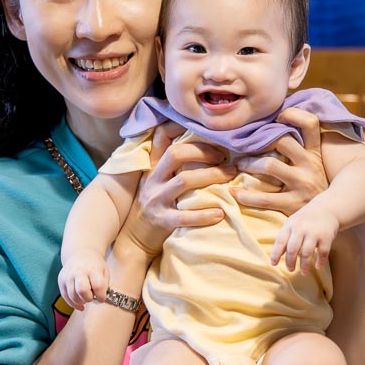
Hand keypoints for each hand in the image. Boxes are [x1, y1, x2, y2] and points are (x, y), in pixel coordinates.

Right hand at [58, 251, 108, 311]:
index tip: (102, 298)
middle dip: (88, 298)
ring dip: (81, 301)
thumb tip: (100, 297)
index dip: (101, 296)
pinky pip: (65, 296)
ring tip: (86, 298)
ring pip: (72, 295)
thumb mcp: (104, 271)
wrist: (80, 254)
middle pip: (82, 290)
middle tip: (92, 297)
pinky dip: (73, 303)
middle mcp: (78, 271)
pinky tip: (80, 305)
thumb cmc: (95, 265)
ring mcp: (68, 276)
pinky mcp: (61, 280)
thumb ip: (104, 284)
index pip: (98, 286)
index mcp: (92, 269)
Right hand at [120, 122, 234, 256]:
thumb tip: (199, 142)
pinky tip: (220, 213)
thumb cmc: (154, 205)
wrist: (134, 238)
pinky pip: (184, 216)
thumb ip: (170, 163)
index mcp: (153, 167)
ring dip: (211, 176)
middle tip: (225, 158)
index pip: (161, 137)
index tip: (205, 127)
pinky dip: (204, 215)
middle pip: (176, 154)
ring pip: (184, 181)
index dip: (179, 126)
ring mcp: (156, 200)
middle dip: (204, 152)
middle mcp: (153, 179)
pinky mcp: (162, 221)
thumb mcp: (156, 180)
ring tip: (230, 177)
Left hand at [231, 107, 327, 215]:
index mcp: (314, 152)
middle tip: (244, 146)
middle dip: (259, 140)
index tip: (276, 118)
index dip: (293, 114)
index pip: (311, 123)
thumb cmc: (312, 187)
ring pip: (270, 165)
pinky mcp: (294, 204)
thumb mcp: (313, 165)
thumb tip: (273, 125)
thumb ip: (299, 148)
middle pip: (282, 140)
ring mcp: (303, 184)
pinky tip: (234, 192)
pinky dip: (245, 194)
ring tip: (238, 166)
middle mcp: (310, 165)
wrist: (325, 219)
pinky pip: (264, 197)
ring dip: (249, 163)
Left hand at [271, 205, 339, 273]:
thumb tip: (276, 256)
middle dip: (290, 262)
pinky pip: (323, 253)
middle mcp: (301, 228)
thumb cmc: (305, 219)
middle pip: (292, 249)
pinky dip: (320, 261)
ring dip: (304, 265)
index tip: (273, 264)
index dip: (275, 254)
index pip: (280, 241)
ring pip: (306, 253)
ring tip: (303, 272)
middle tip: (290, 270)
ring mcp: (314, 232)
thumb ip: (285, 238)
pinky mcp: (327, 236)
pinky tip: (318, 266)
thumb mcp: (292, 223)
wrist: (327, 209)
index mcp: (290, 225)